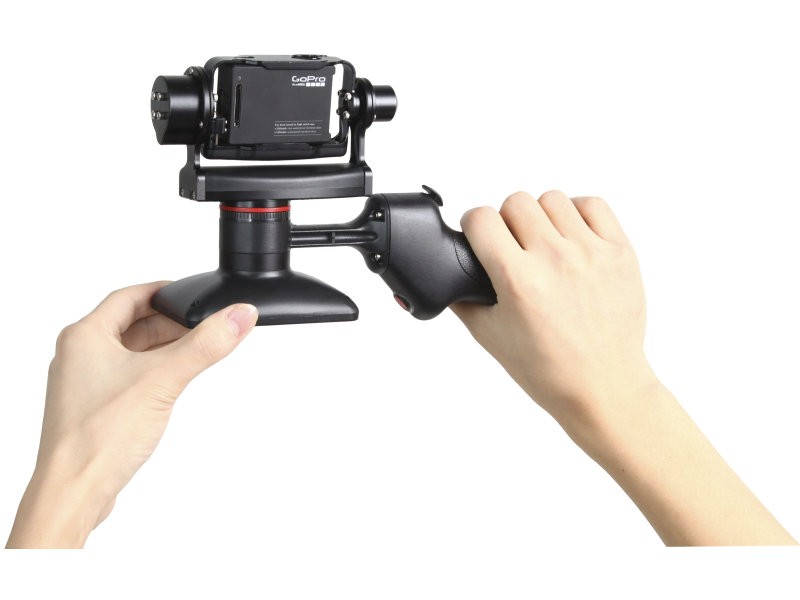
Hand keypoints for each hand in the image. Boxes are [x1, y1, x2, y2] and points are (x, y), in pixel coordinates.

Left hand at [6, 282, 256, 547]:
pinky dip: (152, 373)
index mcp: (84, 337)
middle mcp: (78, 356)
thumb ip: (205, 345)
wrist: (75, 491)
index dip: (162, 291)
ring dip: (162, 350)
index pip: (129, 296)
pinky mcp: (93, 407)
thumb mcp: (163, 379)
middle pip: (132, 323)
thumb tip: (238, 316)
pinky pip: (127, 377)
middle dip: (170, 324)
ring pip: (131, 352)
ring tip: (192, 356)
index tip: (188, 293)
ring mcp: (84, 383)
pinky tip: (170, 386)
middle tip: (202, 328)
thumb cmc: (97, 438)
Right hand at [452, 190, 654, 445]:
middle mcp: (555, 260)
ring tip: (543, 244)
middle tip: (511, 247)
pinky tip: (571, 237)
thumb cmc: (547, 369)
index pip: (481, 218)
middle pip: (516, 201)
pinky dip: (577, 214)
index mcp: (518, 281)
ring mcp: (591, 254)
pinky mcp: (620, 253)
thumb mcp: (488, 336)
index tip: (479, 238)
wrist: (602, 387)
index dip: (474, 226)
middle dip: (506, 222)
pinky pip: (593, 205)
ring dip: (540, 217)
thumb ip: (461, 297)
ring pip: (552, 199)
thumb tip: (447, 268)